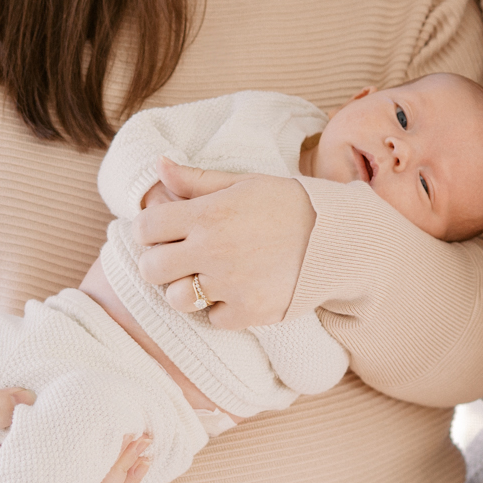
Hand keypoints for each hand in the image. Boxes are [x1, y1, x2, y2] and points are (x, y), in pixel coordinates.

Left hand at [134, 160, 314, 329]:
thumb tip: (158, 164)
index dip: (150, 230)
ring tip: (211, 277)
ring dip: (187, 290)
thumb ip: (196, 180)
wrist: (338, 236)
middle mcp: (212, 250)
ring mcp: (230, 284)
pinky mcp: (249, 311)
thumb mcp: (244, 182)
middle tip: (183, 258)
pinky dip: (222, 309)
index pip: (144, 228)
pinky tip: (239, 291)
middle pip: (151, 269)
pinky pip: (213, 319)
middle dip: (161, 263)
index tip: (165, 232)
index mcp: (207, 213)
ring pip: (176, 299)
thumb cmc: (288, 204)